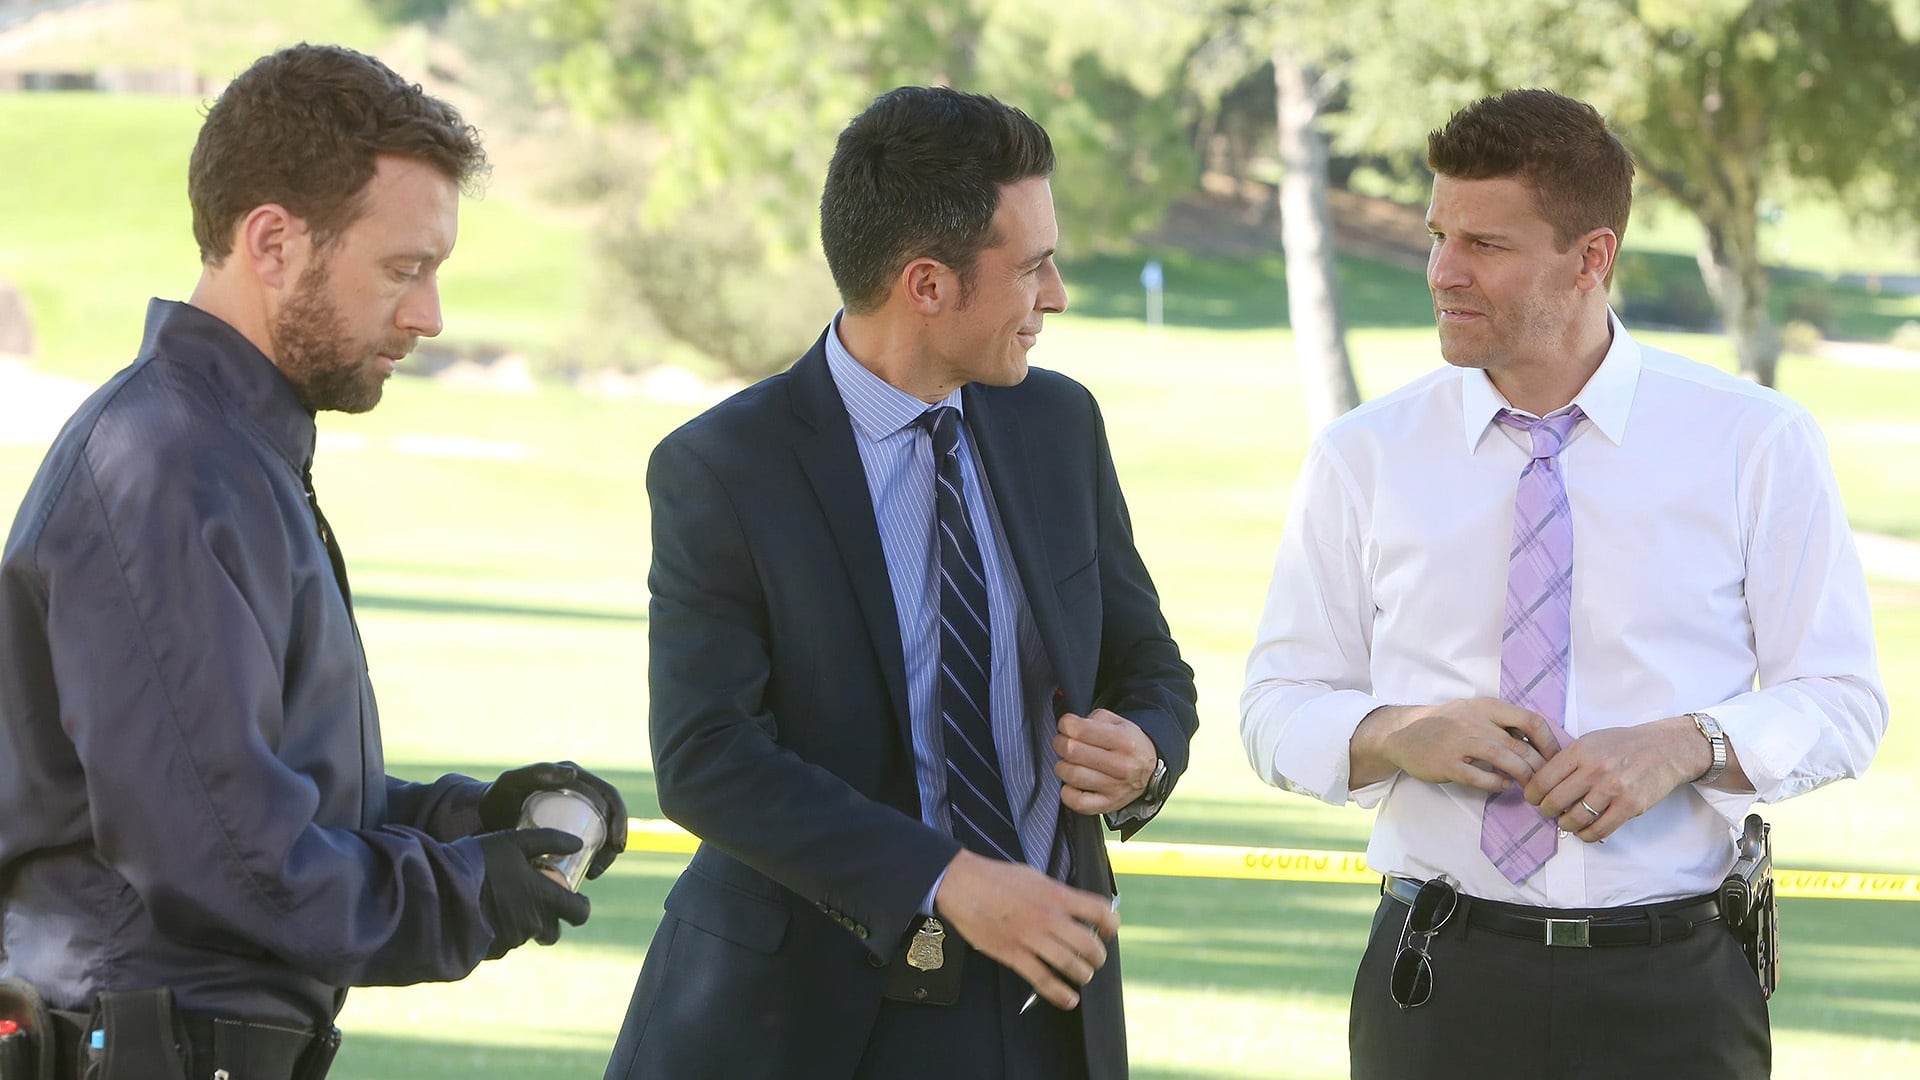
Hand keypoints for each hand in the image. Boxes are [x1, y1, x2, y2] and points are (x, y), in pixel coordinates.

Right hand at [475, 828, 592, 959]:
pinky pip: (502, 943)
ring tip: (501, 902)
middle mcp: (531, 924)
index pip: (579, 913)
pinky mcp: (489, 951)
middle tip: (535, 903)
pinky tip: (483, 913)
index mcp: (543, 899)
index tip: (576, 900)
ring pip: (525, 935)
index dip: (581, 907)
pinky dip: (498, 931)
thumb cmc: (478, 862)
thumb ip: (548, 841)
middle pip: (553, 932)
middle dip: (549, 921)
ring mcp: (510, 940)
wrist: (438, 891)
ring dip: (521, 923)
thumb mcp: (514, 842)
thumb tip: (578, 844)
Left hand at [478, 761, 629, 878]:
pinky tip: (590, 873)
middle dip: (616, 840)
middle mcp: (580, 792)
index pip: (609, 797)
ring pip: (603, 831)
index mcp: (576, 777)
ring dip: (607, 852)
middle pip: (610, 816)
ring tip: (594, 872)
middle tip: (604, 862)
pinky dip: (596, 857)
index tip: (614, 845)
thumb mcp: (514, 782)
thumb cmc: (498, 798)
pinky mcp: (568, 828)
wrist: (482, 818)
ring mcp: (575, 810)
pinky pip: (591, 841)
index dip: (619, 820)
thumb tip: (573, 774)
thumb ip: (537, 772)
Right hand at [934, 850, 1118, 1010]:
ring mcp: (1031, 938)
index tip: (1108, 931)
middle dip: (1098, 957)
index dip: (1110, 924)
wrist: (962, 884)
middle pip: (1089, 945)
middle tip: (1095, 959)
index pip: (1099, 911)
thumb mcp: (1035, 877)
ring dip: (1083, 975)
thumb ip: (1057, 893)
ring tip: (1082, 975)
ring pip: (1071, 966)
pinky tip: (1069, 998)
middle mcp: (1048, 917)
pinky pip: (1043, 980)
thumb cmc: (996, 878)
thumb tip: (1075, 907)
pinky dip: (1060, 993)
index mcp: (1056, 894)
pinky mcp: (1013, 955)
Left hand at [1052, 708, 1156, 813]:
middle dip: (1060, 743)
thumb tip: (1069, 726)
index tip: (1066, 726)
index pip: (1081, 730)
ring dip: (1062, 766)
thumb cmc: (1129, 745)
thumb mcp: (1119, 723)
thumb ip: (1094, 718)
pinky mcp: (1107, 805)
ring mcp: (1115, 788)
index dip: (1066, 725)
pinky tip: (1072, 783)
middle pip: (1072, 751)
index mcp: (1124, 741)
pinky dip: (1067, 792)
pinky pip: (1076, 802)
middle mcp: (1122, 766)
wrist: (1151, 773)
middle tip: (1063, 742)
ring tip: (1068, 762)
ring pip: (1072, 775)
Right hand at [1356, 698, 1559, 791]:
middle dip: (1539, 767)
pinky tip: (1503, 787)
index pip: (1531, 720)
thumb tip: (1539, 742)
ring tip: (1529, 786)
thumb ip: (1502, 723)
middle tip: (1545, 781)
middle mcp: (1475, 721)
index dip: (1549, 742)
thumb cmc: (1445, 725)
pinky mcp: (1447, 763)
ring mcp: (1460, 742)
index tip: (1555, 758)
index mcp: (1486, 707)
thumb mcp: (1474, 713)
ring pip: (1505, 760)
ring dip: (1522, 776)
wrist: (1402, 734)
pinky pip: (1480, 777)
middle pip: (1521, 745)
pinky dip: (1497, 784)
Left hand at [1523, 717, 1703, 841]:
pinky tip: (1585, 831)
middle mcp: (1595, 769)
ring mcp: (1613, 789)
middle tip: (1548, 811)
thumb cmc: (1625, 745)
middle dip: (1547, 810)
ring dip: (1566, 824)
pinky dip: (1587, 835)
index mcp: (1581, 751)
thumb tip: (1543, 782)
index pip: (1544, 778)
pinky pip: (1600, 829)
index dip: (1533, 793)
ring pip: (1576, 818)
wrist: (1666, 749)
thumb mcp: (1591, 741)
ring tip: (1567, 822)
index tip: (1533, 798)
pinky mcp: (1630, 806)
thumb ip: (1568, 760)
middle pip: (1555, 800)